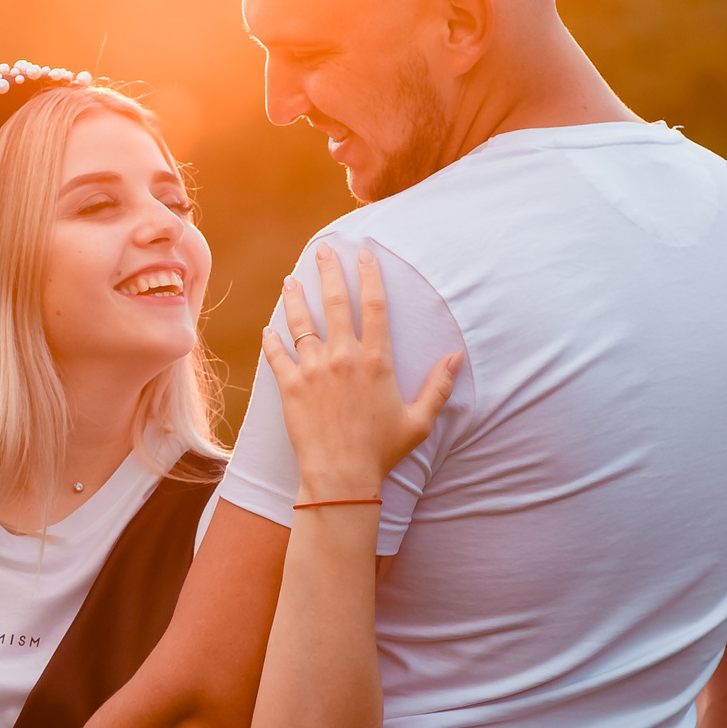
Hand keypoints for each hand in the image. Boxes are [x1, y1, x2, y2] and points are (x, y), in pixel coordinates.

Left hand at [263, 245, 460, 502]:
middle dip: (329, 271)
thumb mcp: (419, 420)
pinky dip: (271, 340)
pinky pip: (277, 355)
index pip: (374, 307)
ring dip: (295, 297)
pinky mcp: (290, 387)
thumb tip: (457, 357)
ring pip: (301, 322)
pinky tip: (269, 328)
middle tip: (323, 250)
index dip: (369, 276)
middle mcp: (344, 357)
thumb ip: (438, 386)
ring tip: (291, 279)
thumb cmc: (382, 452)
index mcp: (376, 361)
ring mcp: (314, 370)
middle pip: (334, 302)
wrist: (341, 477)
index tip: (364, 255)